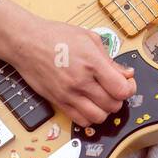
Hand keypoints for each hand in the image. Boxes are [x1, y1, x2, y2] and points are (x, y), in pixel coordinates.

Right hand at [15, 16, 137, 127]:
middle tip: (114, 88)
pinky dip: (89, 117)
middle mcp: (81, 82)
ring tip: (101, 98)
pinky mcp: (58, 102)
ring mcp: (69, 94)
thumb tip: (126, 73)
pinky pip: (81, 121)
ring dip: (105, 110)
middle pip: (113, 105)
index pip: (122, 89)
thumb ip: (109, 59)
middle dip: (119, 98)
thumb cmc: (55, 36)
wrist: (27, 43)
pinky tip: (88, 104)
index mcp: (92, 63)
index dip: (130, 88)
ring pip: (99, 117)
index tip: (127, 83)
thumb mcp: (88, 38)